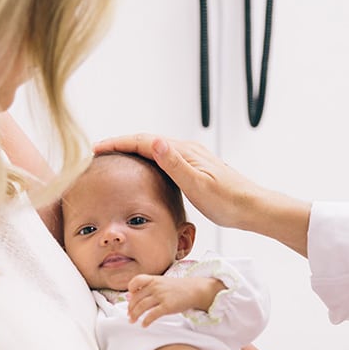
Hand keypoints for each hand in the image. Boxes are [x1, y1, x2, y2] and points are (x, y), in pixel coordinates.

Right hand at [95, 134, 311, 255]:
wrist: (253, 208)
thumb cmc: (228, 201)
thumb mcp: (198, 185)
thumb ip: (175, 164)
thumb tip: (155, 142)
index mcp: (184, 151)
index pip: (143, 141)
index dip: (117, 143)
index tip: (95, 148)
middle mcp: (186, 150)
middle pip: (146, 141)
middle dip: (120, 144)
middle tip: (97, 152)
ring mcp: (191, 158)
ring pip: (154, 149)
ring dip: (132, 151)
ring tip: (113, 159)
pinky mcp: (194, 168)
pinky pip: (163, 159)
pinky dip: (146, 160)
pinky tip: (143, 171)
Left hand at [127, 275, 222, 326]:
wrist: (196, 290)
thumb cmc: (179, 288)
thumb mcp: (163, 282)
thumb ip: (148, 287)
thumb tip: (130, 295)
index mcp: (154, 280)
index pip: (135, 281)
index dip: (130, 290)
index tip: (130, 297)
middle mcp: (156, 287)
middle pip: (136, 298)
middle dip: (130, 308)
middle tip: (129, 315)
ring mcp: (161, 296)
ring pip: (141, 307)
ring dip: (135, 315)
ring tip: (132, 321)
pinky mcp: (167, 306)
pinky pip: (152, 315)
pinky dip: (146, 321)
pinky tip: (144, 325)